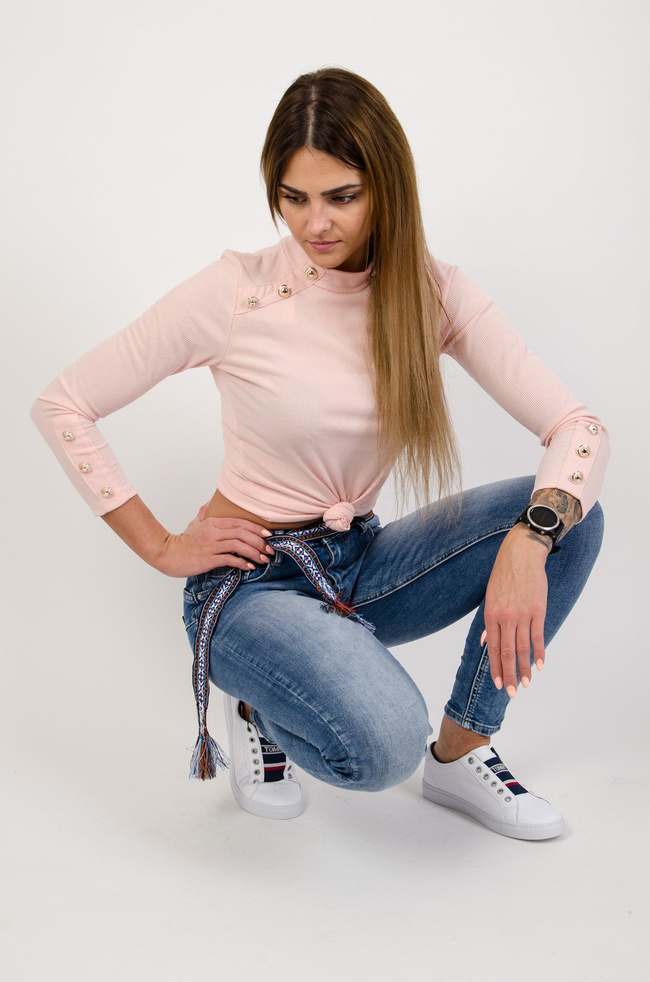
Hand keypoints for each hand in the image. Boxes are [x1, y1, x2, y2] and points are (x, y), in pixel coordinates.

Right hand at [158, 504, 274, 576]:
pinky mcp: (207, 559)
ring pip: (238, 545)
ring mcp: (210, 545)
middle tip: (270, 550)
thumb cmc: (182, 541)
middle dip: (259, 542)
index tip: (268, 535)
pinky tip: (249, 567)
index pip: (240, 523)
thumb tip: (208, 505)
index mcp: (213, 523)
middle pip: (242, 533)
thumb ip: (203, 514)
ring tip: (263, 560)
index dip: (256, 528)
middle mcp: (213, 532)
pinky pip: (229, 559)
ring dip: (254, 552)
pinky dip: (241, 562)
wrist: (166, 554)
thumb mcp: (194, 524)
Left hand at [483, 523, 549, 696]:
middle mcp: (506, 617)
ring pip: (523, 647)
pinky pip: (538, 635)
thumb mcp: (489, 598)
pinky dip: (539, 652)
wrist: (521, 555)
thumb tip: (483, 642)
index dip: (496, 668)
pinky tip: (540, 665)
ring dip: (525, 668)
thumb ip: (488, 622)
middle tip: (513, 693)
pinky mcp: (538, 610)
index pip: (492, 648)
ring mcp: (523, 614)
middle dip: (510, 674)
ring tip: (527, 684)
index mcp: (491, 615)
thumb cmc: (503, 576)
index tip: (500, 684)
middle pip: (507, 652)